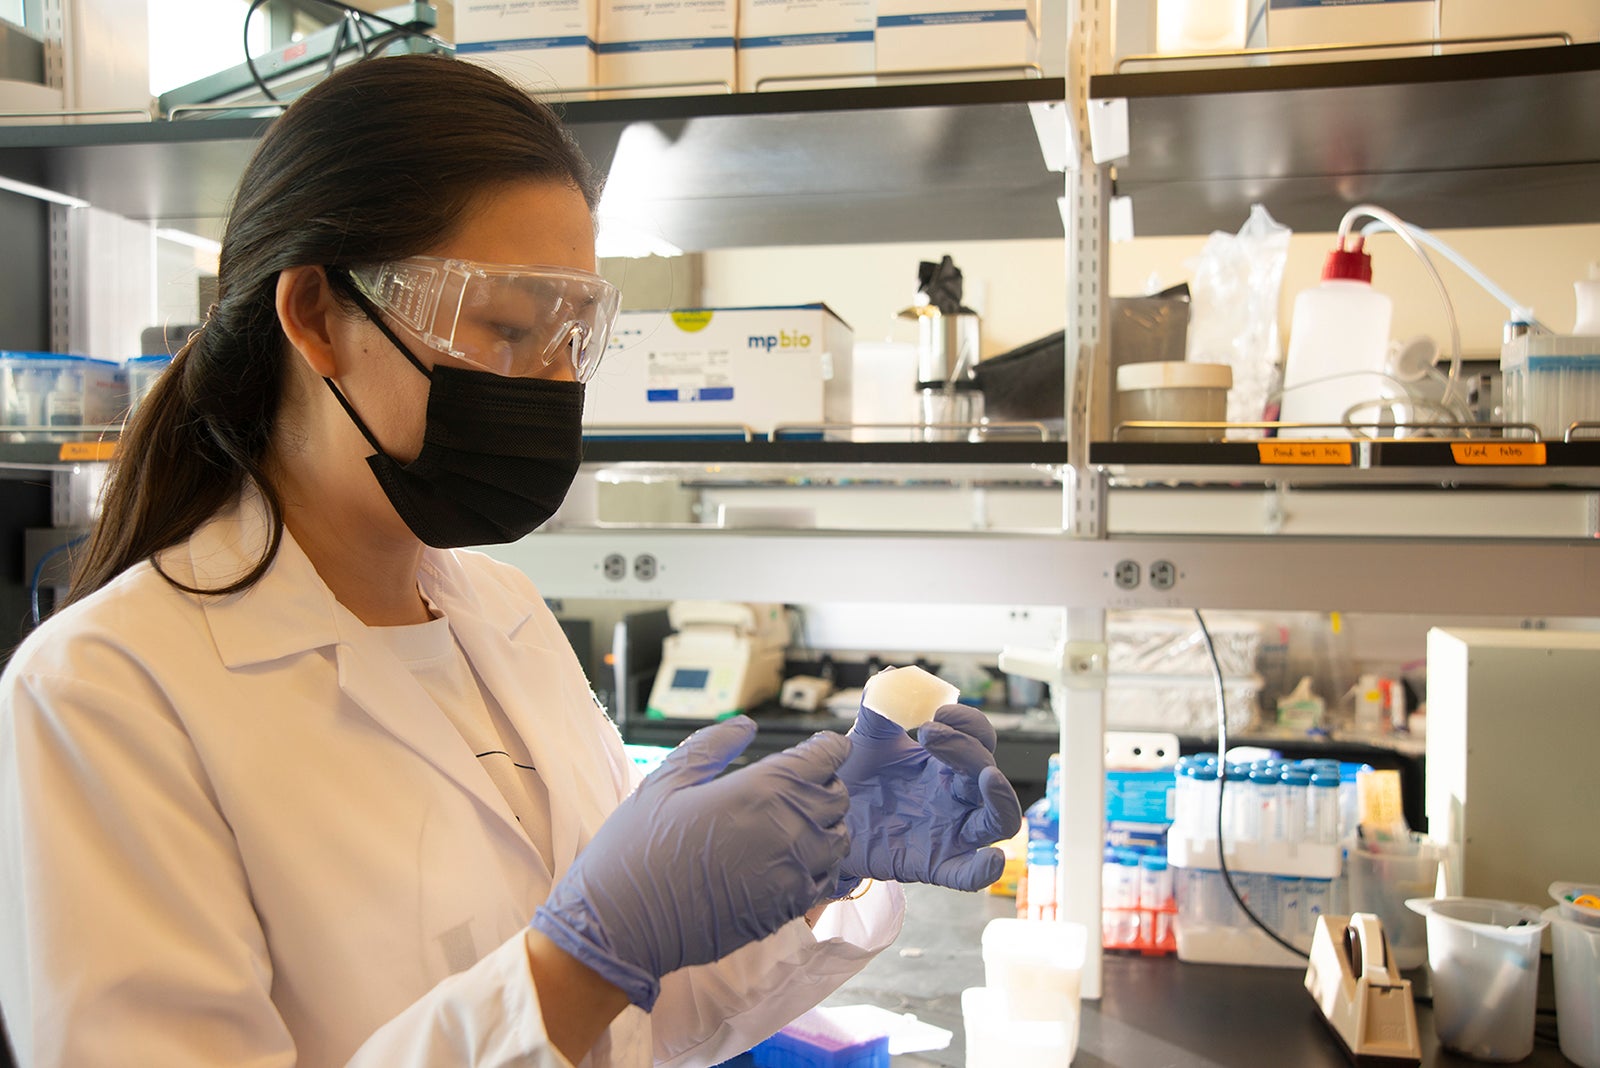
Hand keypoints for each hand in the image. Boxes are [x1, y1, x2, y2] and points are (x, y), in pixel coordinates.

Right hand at [530, 717, 850, 1009]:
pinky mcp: (788, 910)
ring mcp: (793, 873)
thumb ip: (712, 746)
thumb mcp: (665, 781)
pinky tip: (787, 863)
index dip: (826, 749)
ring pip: (840, 841)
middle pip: (839, 797)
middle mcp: (790, 828)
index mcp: (763, 788)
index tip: (817, 751)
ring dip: (825, 828)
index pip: (827, 756)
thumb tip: (747, 726)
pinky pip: (826, 881)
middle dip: (824, 786)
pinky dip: (817, 867)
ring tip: (793, 826)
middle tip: (796, 787)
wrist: (624, 926)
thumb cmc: (637, 849)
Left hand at [835, 703, 1021, 892]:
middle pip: (990, 774)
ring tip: (988, 778)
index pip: (980, 739)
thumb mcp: (865, 740)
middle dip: (970, 750)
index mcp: (947, 764)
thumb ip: (880, 708)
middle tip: (930, 733)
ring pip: (1000, 821)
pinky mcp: (935, 864)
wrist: (825, 820)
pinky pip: (968, 874)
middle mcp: (957, 797)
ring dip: (1001, 799)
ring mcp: (951, 831)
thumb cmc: (856, 779)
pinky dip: (984, 870)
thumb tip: (892, 675)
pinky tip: (993, 861)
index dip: (968, 723)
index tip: (935, 714)